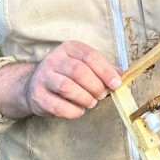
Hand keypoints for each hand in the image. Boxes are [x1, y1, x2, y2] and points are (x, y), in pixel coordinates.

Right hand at [0, 40, 121, 119]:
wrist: (34, 85)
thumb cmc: (67, 75)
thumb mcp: (85, 66)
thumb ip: (104, 70)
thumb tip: (124, 78)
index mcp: (69, 48)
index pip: (90, 56)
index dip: (106, 71)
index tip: (116, 84)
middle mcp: (54, 59)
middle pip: (79, 71)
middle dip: (95, 86)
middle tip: (102, 95)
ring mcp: (43, 76)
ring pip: (67, 87)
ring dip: (85, 98)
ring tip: (91, 102)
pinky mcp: (37, 95)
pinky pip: (58, 106)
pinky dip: (73, 111)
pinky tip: (79, 111)